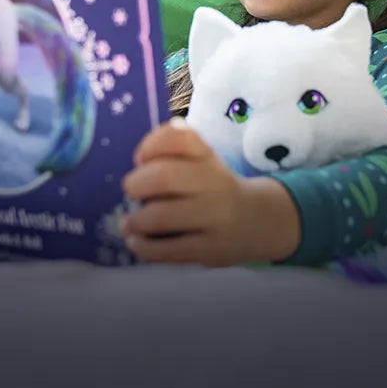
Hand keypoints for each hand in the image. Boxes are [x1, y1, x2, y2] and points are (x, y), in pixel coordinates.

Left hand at [120, 118, 300, 265]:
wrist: (258, 222)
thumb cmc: (213, 188)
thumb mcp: (201, 162)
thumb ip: (169, 155)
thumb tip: (138, 170)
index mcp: (207, 156)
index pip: (179, 137)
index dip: (150, 145)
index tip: (141, 159)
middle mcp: (214, 183)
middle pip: (163, 177)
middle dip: (135, 184)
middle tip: (131, 192)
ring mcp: (214, 218)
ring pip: (161, 216)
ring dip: (134, 221)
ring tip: (129, 223)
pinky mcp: (211, 250)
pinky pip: (168, 250)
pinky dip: (142, 247)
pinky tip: (136, 242)